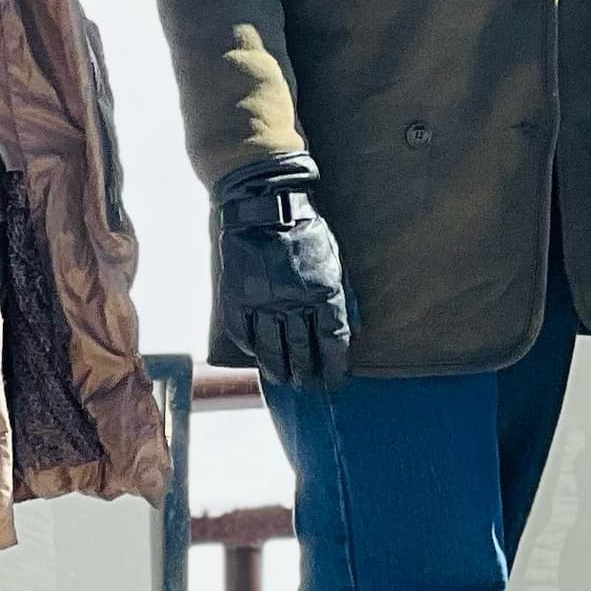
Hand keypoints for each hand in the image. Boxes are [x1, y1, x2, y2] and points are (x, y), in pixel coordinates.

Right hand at [213, 158, 354, 387]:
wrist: (263, 203)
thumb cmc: (305, 229)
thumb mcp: (333, 257)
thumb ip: (341, 293)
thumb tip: (352, 329)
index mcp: (323, 290)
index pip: (332, 340)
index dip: (335, 365)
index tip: (336, 380)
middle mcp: (293, 301)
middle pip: (302, 351)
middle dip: (307, 374)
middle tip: (308, 386)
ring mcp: (262, 300)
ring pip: (271, 349)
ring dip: (278, 369)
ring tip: (283, 380)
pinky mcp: (237, 296)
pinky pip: (244, 332)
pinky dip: (251, 347)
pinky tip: (257, 355)